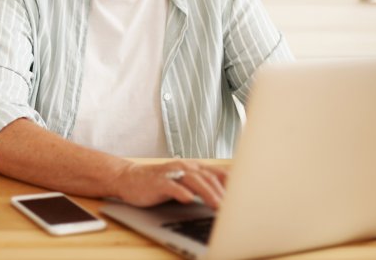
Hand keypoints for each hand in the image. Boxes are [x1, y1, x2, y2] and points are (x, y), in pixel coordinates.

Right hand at [112, 160, 226, 208]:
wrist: (129, 178)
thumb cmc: (159, 182)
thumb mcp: (183, 182)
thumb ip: (202, 186)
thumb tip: (225, 197)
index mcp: (193, 167)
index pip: (217, 172)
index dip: (232, 183)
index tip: (246, 195)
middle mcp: (184, 167)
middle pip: (208, 177)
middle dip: (222, 192)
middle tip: (233, 207)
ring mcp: (171, 173)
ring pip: (193, 180)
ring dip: (207, 193)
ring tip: (217, 205)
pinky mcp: (157, 181)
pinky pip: (171, 185)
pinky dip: (180, 192)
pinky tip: (188, 199)